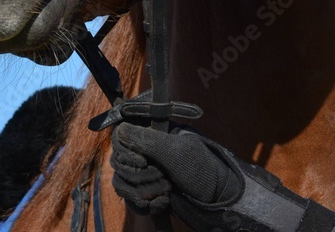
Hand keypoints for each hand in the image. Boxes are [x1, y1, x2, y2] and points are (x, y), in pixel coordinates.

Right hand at [110, 123, 243, 225]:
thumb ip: (148, 140)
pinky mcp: (145, 191)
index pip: (120, 135)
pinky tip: (164, 202)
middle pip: (119, 161)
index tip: (141, 162)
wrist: (215, 200)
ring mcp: (143, 171)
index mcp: (151, 131)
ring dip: (145, 191)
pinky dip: (146, 204)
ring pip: (122, 182)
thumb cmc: (201, 169)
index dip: (126, 151)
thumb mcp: (176, 152)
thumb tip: (121, 130)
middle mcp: (144, 149)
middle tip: (164, 177)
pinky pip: (130, 199)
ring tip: (167, 190)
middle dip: (142, 176)